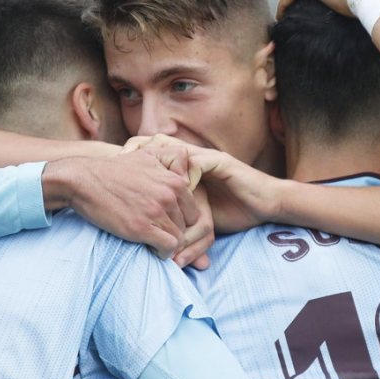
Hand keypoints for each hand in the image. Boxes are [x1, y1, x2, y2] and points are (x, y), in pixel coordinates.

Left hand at [123, 134, 284, 231]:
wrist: (266, 205)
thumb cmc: (233, 210)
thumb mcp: (197, 215)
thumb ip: (176, 218)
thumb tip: (152, 235)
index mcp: (184, 168)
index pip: (153, 154)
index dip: (133, 157)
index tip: (114, 168)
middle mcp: (193, 159)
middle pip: (157, 143)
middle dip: (136, 150)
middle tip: (118, 160)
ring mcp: (207, 158)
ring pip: (174, 150)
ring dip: (156, 156)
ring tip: (137, 165)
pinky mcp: (220, 163)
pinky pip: (196, 162)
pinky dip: (182, 171)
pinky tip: (171, 182)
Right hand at [125, 144, 214, 268]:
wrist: (84, 180)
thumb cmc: (114, 170)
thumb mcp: (148, 155)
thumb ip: (173, 159)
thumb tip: (189, 173)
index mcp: (173, 180)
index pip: (193, 210)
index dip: (182, 219)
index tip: (168, 222)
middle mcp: (168, 195)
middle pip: (187, 225)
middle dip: (175, 231)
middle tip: (160, 233)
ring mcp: (155, 212)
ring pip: (179, 238)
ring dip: (168, 243)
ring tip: (154, 241)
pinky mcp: (141, 228)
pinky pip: (168, 247)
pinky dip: (163, 252)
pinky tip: (152, 248)